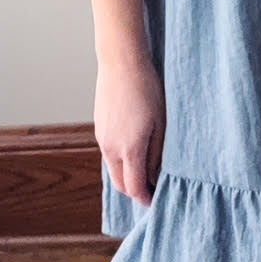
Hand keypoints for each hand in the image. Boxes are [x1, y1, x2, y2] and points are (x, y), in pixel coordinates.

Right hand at [93, 49, 165, 205]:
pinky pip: (109, 154)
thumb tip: (155, 175)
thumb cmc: (146, 89)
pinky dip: (121, 160)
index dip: (146, 198)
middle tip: (153, 188)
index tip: (157, 199)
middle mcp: (111, 148)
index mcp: (129, 149)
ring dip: (127, 174)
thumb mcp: (161, 123)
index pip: (134, 188)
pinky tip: (134, 148)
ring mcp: (102, 138)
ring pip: (114, 169)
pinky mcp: (99, 128)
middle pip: (121, 184)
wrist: (121, 62)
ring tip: (146, 168)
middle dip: (135, 191)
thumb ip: (157, 153)